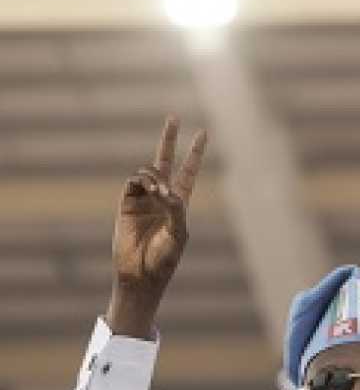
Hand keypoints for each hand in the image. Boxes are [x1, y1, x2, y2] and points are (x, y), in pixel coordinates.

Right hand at [105, 116, 205, 338]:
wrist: (140, 273)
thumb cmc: (165, 258)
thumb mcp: (179, 234)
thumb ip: (177, 210)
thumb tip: (166, 190)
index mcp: (180, 203)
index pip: (189, 172)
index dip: (195, 153)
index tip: (203, 133)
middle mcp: (161, 197)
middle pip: (166, 161)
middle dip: (169, 139)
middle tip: (174, 117)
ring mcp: (143, 198)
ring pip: (148, 171)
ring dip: (155, 175)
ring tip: (159, 192)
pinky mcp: (126, 203)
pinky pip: (133, 182)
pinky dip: (142, 181)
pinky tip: (150, 190)